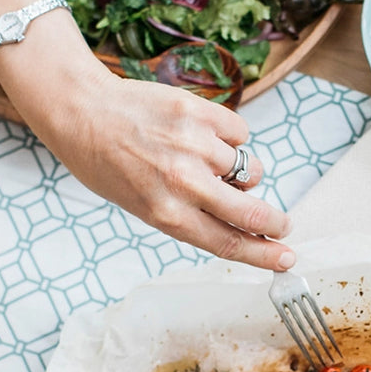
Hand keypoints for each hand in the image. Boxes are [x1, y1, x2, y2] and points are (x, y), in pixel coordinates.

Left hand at [0, 33, 294, 271]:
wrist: (83, 112)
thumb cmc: (112, 166)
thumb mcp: (146, 207)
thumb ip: (193, 217)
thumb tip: (246, 221)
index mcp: (167, 214)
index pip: (229, 242)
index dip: (263, 254)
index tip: (286, 259)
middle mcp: (183, 182)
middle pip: (250, 211)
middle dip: (275, 222)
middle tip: (283, 225)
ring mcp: (193, 145)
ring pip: (249, 168)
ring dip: (240, 171)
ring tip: (208, 161)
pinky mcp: (199, 112)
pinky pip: (240, 134)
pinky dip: (230, 138)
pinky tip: (203, 135)